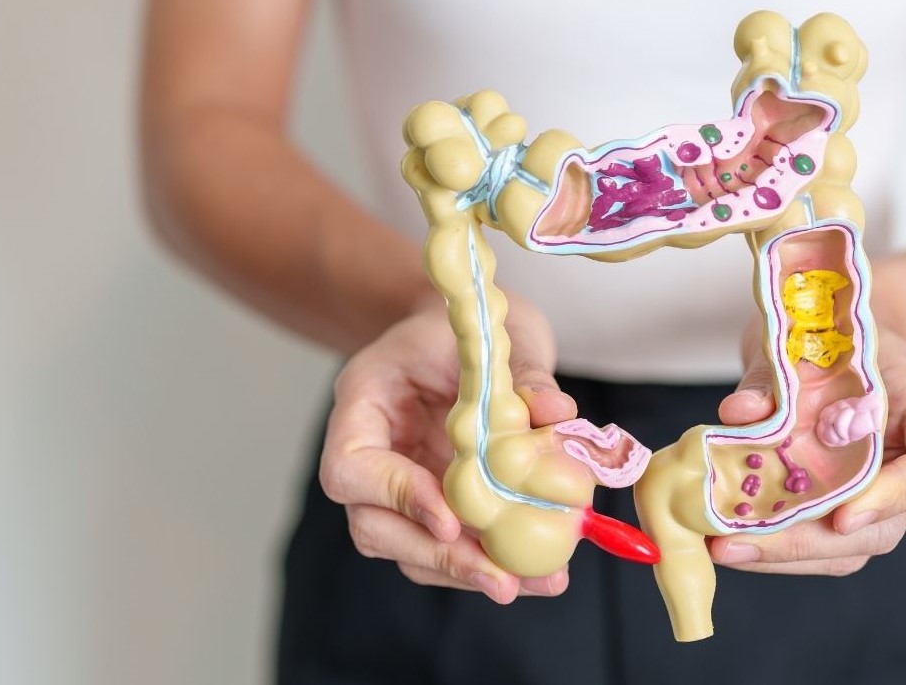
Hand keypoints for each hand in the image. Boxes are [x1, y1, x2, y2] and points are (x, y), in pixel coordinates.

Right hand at [319, 294, 577, 602]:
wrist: (462, 328)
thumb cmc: (464, 324)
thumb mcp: (491, 332)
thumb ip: (521, 373)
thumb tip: (557, 415)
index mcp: (362, 403)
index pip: (349, 469)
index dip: (395, 498)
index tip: (450, 519)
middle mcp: (371, 453)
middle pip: (375, 527)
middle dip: (440, 557)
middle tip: (501, 579)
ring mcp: (398, 485)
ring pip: (412, 550)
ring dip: (470, 572)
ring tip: (537, 582)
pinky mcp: (434, 506)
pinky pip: (450, 548)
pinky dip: (491, 563)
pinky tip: (540, 573)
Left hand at [711, 327, 905, 574]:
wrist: (830, 336)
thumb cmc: (832, 335)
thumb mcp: (807, 337)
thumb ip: (775, 375)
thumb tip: (741, 413)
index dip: (905, 496)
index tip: (844, 513)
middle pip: (884, 528)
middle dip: (808, 542)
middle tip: (740, 541)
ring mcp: (878, 496)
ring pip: (845, 547)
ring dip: (781, 555)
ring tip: (721, 547)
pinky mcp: (839, 509)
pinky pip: (814, 543)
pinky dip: (769, 547)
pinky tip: (722, 541)